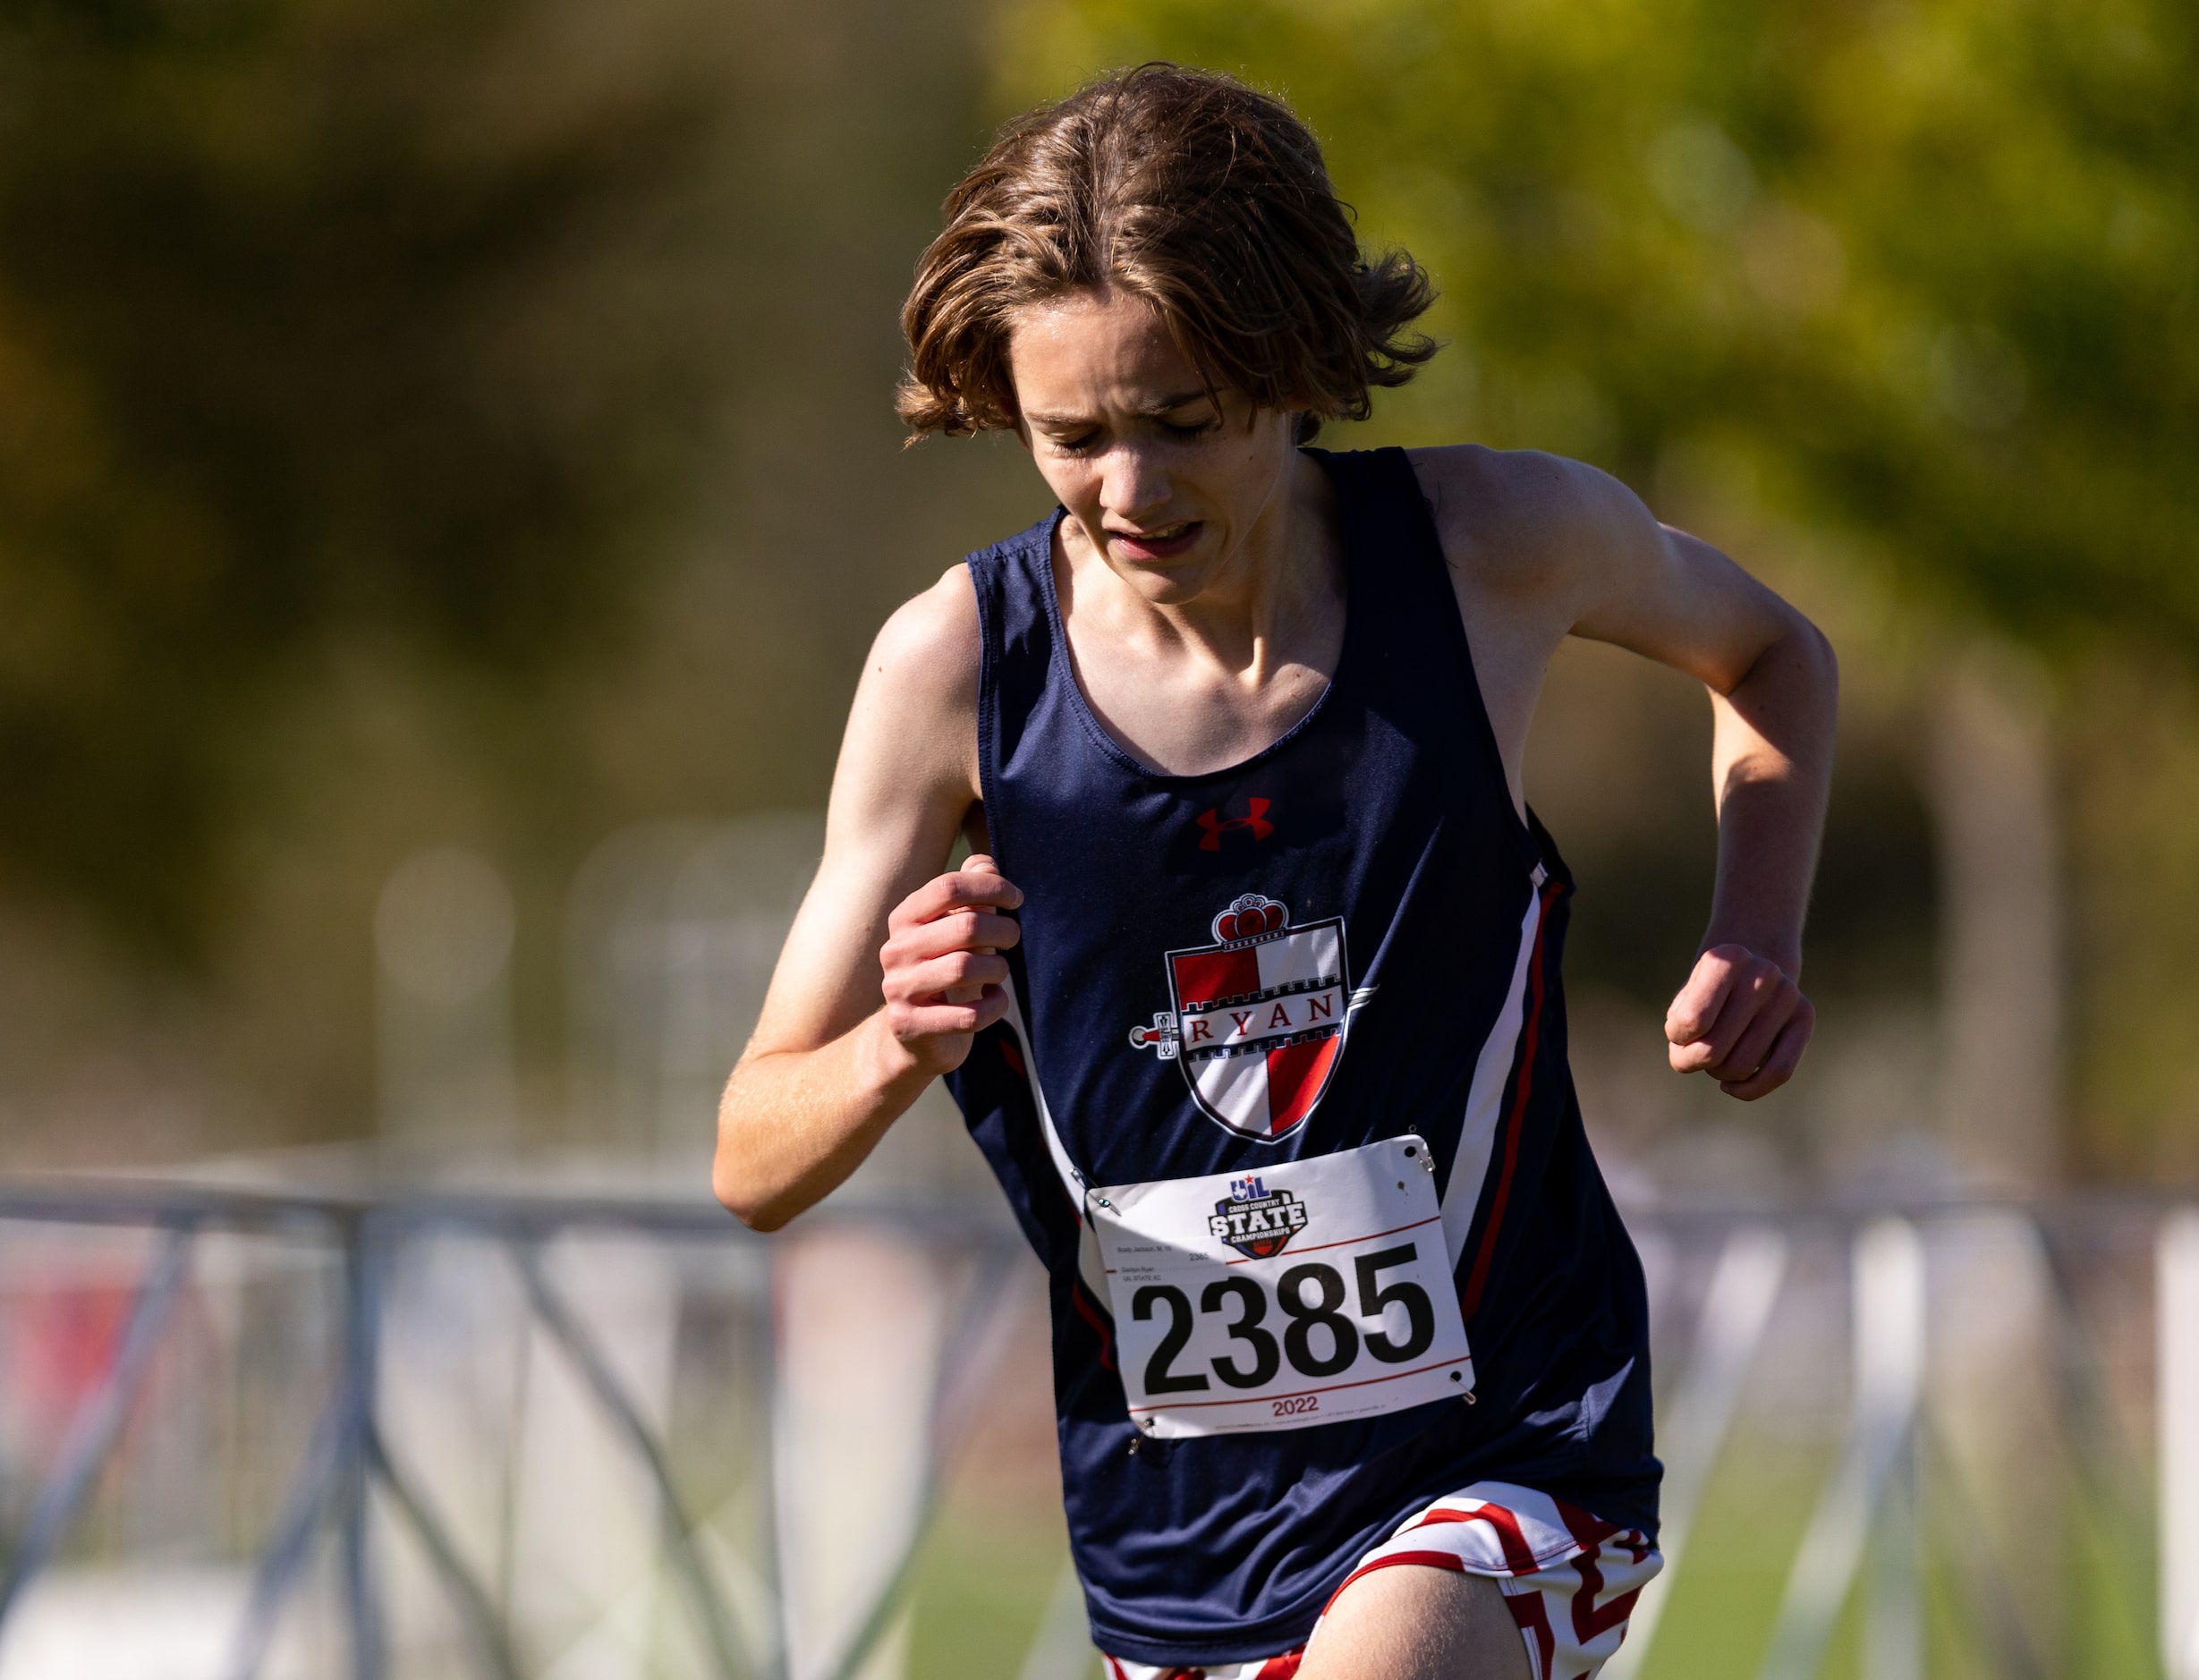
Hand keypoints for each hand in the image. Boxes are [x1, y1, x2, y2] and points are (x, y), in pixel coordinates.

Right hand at [877, 855, 1023, 1074]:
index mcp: (905, 918)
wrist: (912, 1037)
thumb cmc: (942, 972)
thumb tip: (985, 864)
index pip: (948, 887)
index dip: (990, 887)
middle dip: (1003, 930)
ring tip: (999, 972)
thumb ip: (970, 895)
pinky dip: (993, 1006)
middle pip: (965, 927)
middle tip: (1012, 938)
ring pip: (966, 969)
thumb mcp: (954, 931)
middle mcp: (896, 950)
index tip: (1016, 899)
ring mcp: (899, 989)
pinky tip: (994, 1000)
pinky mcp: (910, 1026)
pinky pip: (967, 1015)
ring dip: (998, 969)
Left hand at [1664, 944, 1812, 1099]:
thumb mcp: (1683, 1003)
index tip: (1679, 1032)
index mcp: (1726, 960)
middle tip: (1696, 1051)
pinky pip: (1779, 1072)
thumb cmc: (1707, 994)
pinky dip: (1749, 1089)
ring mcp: (1787, 994)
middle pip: (1714, 1050)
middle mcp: (1762, 971)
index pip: (1693, 1021)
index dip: (1678, 1038)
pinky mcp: (1805, 1016)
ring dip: (1719, 1073)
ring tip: (1717, 1056)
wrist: (1749, 971)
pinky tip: (1731, 1087)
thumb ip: (1681, 1032)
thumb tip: (1694, 1058)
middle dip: (1696, 1060)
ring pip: (1742, 1067)